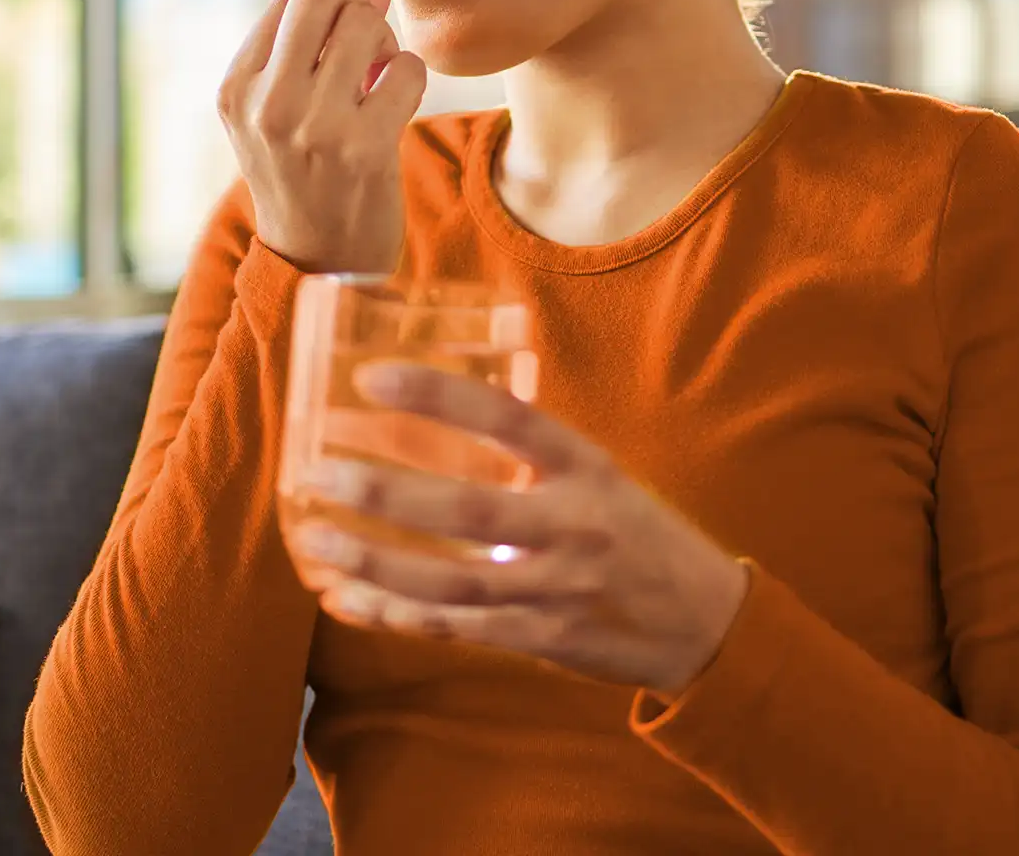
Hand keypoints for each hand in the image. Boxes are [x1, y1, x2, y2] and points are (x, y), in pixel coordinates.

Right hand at [217, 0, 426, 274]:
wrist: (320, 263)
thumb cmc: (307, 173)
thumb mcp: (280, 109)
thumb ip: (311, 42)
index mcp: (235, 86)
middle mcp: (265, 102)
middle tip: (373, 35)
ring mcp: (312, 125)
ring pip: (366, 26)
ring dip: (386, 44)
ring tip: (376, 80)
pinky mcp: (361, 147)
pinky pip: (406, 69)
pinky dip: (410, 78)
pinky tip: (394, 108)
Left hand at [296, 361, 751, 698]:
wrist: (702, 620)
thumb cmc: (635, 529)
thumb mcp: (600, 474)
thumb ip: (532, 454)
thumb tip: (439, 415)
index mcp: (588, 467)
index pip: (509, 419)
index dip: (439, 397)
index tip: (371, 379)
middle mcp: (574, 525)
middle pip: (471, 511)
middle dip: (388, 493)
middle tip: (319, 473)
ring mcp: (558, 589)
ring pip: (453, 581)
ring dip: (377, 562)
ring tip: (317, 540)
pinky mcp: (542, 640)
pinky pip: (457, 628)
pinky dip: (396, 614)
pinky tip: (346, 599)